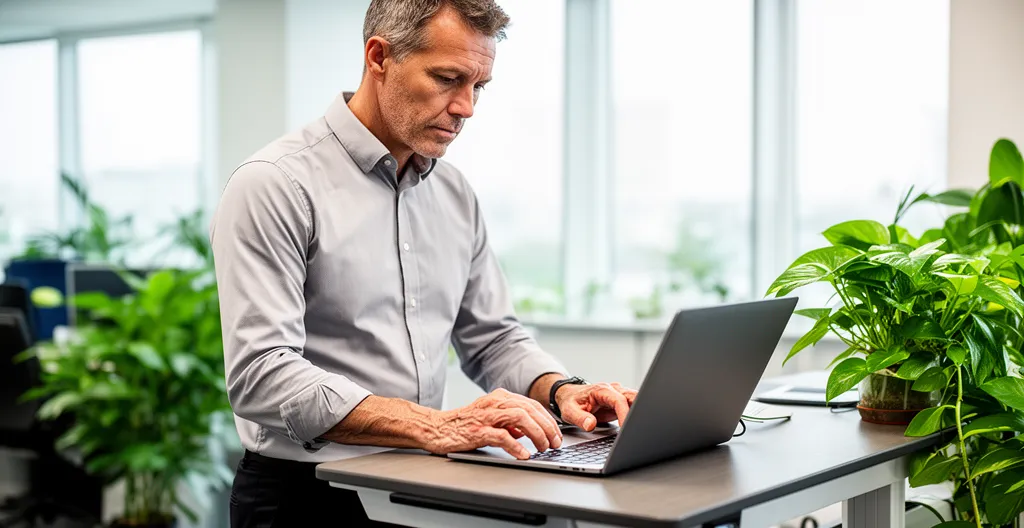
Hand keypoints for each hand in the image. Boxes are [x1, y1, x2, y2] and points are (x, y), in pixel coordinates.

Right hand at [424, 388, 561, 459]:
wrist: (436, 428)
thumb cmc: (463, 424)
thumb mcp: (490, 418)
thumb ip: (509, 422)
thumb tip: (527, 432)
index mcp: (500, 397)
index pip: (531, 405)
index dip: (547, 420)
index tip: (556, 434)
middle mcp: (495, 403)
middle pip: (530, 410)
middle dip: (547, 427)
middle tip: (554, 443)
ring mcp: (486, 416)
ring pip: (520, 419)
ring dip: (536, 434)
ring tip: (543, 448)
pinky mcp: (477, 430)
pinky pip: (502, 436)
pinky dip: (516, 445)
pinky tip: (524, 454)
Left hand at [556, 382, 637, 431]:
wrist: (569, 395)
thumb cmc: (570, 401)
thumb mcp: (569, 411)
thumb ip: (580, 418)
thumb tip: (591, 425)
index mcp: (601, 390)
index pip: (619, 400)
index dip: (624, 414)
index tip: (625, 427)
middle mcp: (613, 390)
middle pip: (633, 396)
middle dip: (639, 410)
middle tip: (638, 427)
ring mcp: (618, 395)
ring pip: (636, 400)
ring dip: (639, 412)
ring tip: (638, 428)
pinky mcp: (620, 403)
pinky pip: (633, 406)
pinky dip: (636, 414)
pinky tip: (635, 425)